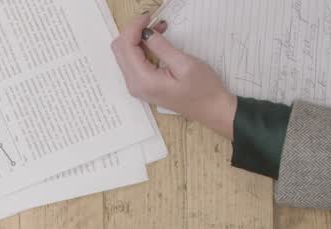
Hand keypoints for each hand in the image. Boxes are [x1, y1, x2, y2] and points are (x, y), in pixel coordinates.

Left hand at [110, 14, 236, 140]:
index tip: (149, 17)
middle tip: (154, 22)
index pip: (126, 47)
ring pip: (125, 55)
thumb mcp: (184, 64)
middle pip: (120, 50)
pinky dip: (141, 48)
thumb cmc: (203, 89)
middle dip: (133, 32)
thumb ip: (161, 47)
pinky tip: (156, 41)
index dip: (134, 27)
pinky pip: (133, 62)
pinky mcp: (142, 85)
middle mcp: (135, 85)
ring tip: (159, 29)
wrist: (210, 109)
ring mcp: (137, 86)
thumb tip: (145, 32)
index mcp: (143, 80)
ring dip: (137, 39)